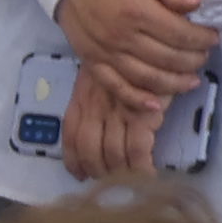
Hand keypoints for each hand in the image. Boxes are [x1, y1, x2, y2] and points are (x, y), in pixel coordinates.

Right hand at [58, 0, 214, 103]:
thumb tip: (195, 5)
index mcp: (136, 10)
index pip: (179, 33)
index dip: (202, 38)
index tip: (213, 37)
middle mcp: (122, 36)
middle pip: (167, 58)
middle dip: (193, 60)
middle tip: (204, 55)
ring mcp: (106, 53)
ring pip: (147, 78)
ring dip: (174, 83)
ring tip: (191, 80)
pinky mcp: (92, 62)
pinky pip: (117, 87)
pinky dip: (137, 99)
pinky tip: (157, 104)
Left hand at [61, 62, 172, 186]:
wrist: (151, 41)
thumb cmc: (128, 58)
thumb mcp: (100, 74)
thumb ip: (92, 98)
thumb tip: (94, 129)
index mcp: (82, 97)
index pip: (71, 135)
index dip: (73, 159)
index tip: (79, 174)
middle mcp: (95, 107)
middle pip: (89, 150)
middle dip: (97, 170)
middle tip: (108, 181)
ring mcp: (118, 112)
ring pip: (112, 155)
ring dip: (120, 173)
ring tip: (129, 179)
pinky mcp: (142, 115)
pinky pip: (138, 152)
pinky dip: (141, 167)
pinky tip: (148, 173)